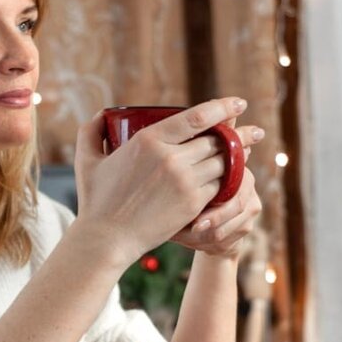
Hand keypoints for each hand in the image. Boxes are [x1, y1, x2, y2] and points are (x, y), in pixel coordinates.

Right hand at [71, 97, 248, 266]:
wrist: (107, 238)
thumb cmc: (95, 200)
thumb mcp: (87, 160)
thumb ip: (91, 132)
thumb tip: (102, 114)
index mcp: (149, 140)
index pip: (197, 116)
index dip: (223, 107)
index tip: (239, 103)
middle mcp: (171, 158)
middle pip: (217, 140)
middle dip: (241, 134)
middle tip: (254, 132)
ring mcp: (185, 182)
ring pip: (223, 163)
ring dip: (239, 157)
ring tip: (249, 152)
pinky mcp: (193, 204)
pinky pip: (221, 186)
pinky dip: (230, 180)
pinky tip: (237, 177)